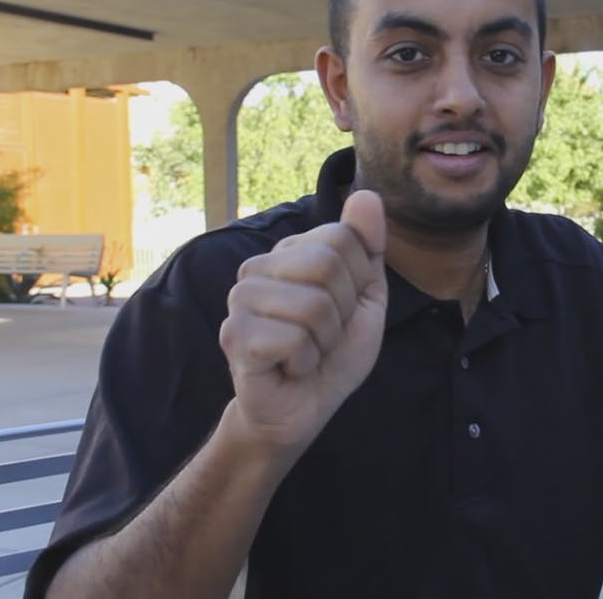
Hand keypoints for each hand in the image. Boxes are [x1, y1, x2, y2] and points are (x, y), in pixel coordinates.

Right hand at [219, 190, 387, 449]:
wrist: (303, 408)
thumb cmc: (332, 353)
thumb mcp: (365, 297)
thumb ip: (366, 248)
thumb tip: (367, 194)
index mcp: (289, 253)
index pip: (343, 237)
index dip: (358, 283)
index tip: (342, 310)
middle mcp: (258, 267)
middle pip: (327, 264)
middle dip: (342, 311)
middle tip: (324, 335)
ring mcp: (240, 300)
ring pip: (313, 305)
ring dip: (324, 342)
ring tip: (306, 352)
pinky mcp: (235, 335)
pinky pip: (295, 339)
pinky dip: (306, 362)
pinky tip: (289, 367)